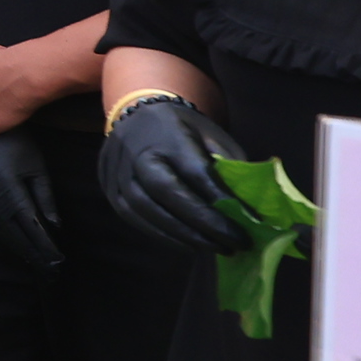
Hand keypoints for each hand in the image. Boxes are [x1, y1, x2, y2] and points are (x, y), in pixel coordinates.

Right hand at [0, 131, 62, 268]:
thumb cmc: (12, 143)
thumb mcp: (35, 167)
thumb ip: (46, 198)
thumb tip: (56, 228)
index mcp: (12, 195)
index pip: (33, 231)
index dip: (47, 250)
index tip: (59, 264)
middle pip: (17, 240)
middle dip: (35, 257)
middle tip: (51, 274)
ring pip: (1, 237)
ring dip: (19, 251)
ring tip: (37, 263)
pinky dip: (3, 240)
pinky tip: (14, 245)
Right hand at [101, 97, 252, 254]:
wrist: (136, 112)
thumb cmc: (182, 129)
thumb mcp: (212, 136)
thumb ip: (229, 167)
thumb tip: (251, 207)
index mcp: (170, 137)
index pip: (196, 174)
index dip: (220, 204)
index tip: (244, 229)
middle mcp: (138, 154)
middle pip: (168, 194)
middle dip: (201, 225)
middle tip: (230, 246)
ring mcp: (118, 171)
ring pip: (146, 211)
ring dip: (181, 236)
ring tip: (211, 248)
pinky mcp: (109, 187)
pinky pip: (132, 217)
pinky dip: (160, 234)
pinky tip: (184, 243)